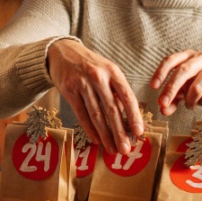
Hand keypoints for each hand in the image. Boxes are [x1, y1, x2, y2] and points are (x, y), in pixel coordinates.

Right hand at [46, 39, 143, 153]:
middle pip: (111, 109)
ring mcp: (82, 83)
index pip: (127, 96)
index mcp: (113, 71)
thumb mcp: (107, 70)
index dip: (134, 116)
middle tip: (125, 149)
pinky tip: (97, 139)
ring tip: (112, 149)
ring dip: (105, 135)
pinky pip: (81, 114)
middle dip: (120, 132)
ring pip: (96, 114)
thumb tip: (127, 116)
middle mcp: (98, 77)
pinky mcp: (69, 90)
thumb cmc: (89, 64)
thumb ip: (116, 90)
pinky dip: (89, 129)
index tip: (139, 132)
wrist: (61, 51)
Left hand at [151, 50, 201, 115]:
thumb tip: (163, 110)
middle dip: (171, 89)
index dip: (160, 73)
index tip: (153, 87)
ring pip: (197, 87)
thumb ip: (172, 98)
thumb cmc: (201, 82)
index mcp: (187, 55)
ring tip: (189, 105)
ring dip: (189, 101)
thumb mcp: (184, 88)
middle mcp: (201, 57)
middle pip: (183, 71)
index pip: (170, 60)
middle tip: (162, 104)